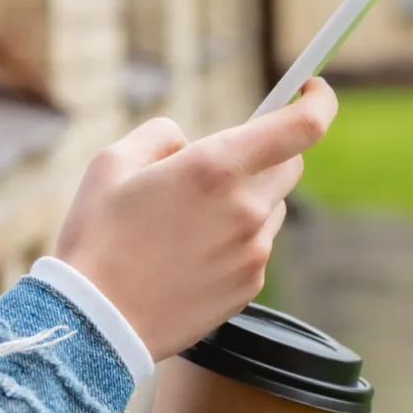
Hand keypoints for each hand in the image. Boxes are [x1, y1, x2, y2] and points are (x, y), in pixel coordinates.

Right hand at [53, 78, 338, 361]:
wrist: (95, 323)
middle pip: (290, 166)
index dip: (318, 100)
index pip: (302, 126)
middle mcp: (246, 209)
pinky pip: (256, 248)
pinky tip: (189, 255)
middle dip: (267, 155)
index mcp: (215, 168)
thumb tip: (186, 141)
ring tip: (189, 222)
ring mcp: (253, 252)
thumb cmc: (98, 239)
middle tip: (221, 166)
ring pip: (272, 208)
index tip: (311, 89)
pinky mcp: (249, 286)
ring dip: (247, 201)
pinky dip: (235, 241)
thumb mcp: (112, 162)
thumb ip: (161, 136)